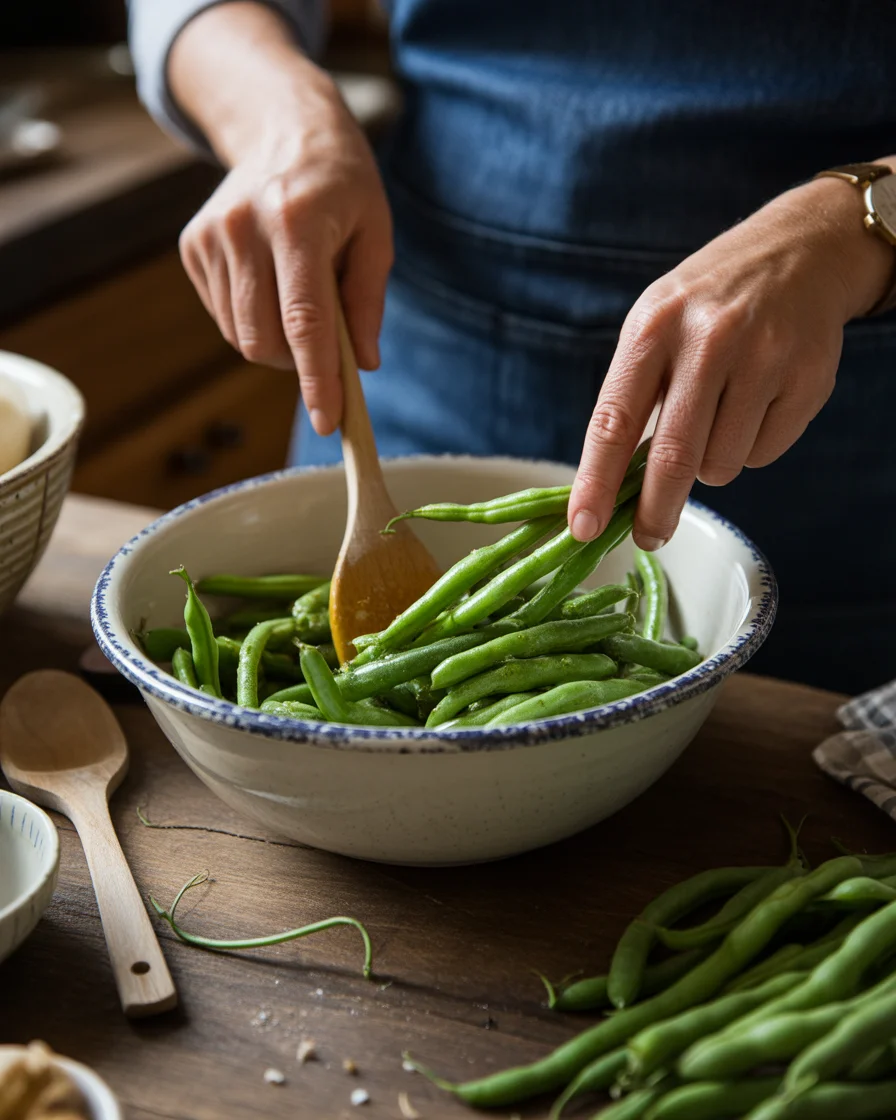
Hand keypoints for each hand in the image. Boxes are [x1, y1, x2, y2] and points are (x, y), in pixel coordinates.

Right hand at [170, 4, 392, 434]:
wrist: (284, 129)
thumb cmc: (342, 187)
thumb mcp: (376, 234)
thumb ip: (367, 301)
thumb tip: (361, 365)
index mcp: (297, 222)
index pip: (305, 321)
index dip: (317, 378)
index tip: (328, 422)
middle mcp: (244, 228)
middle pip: (263, 338)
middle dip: (297, 364)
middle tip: (326, 350)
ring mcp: (210, 236)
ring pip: (239, 336)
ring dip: (275, 344)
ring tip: (299, 301)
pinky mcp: (191, 246)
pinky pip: (223, 317)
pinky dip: (252, 322)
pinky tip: (270, 285)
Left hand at [568, 173, 894, 548]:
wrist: (799, 251)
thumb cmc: (707, 304)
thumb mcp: (655, 326)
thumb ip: (632, 396)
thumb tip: (609, 487)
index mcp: (654, 328)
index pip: (613, 420)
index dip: (595, 481)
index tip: (582, 527)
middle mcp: (709, 340)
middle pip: (675, 457)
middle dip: (656, 510)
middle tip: (648, 536)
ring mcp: (764, 359)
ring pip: (722, 464)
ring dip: (711, 463)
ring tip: (719, 414)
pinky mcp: (807, 380)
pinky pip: (764, 454)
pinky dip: (752, 446)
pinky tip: (757, 402)